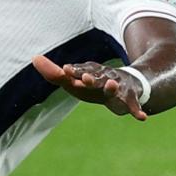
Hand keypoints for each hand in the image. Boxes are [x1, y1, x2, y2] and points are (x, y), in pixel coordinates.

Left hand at [31, 56, 146, 120]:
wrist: (126, 83)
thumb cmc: (94, 84)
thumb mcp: (74, 80)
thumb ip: (54, 73)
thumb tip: (34, 58)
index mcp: (89, 73)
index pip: (80, 71)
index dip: (74, 71)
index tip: (65, 70)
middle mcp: (104, 77)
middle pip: (97, 77)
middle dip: (91, 78)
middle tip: (85, 78)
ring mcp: (118, 86)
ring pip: (115, 87)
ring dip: (112, 87)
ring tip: (112, 86)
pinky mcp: (130, 97)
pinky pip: (134, 105)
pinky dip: (137, 110)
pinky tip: (141, 118)